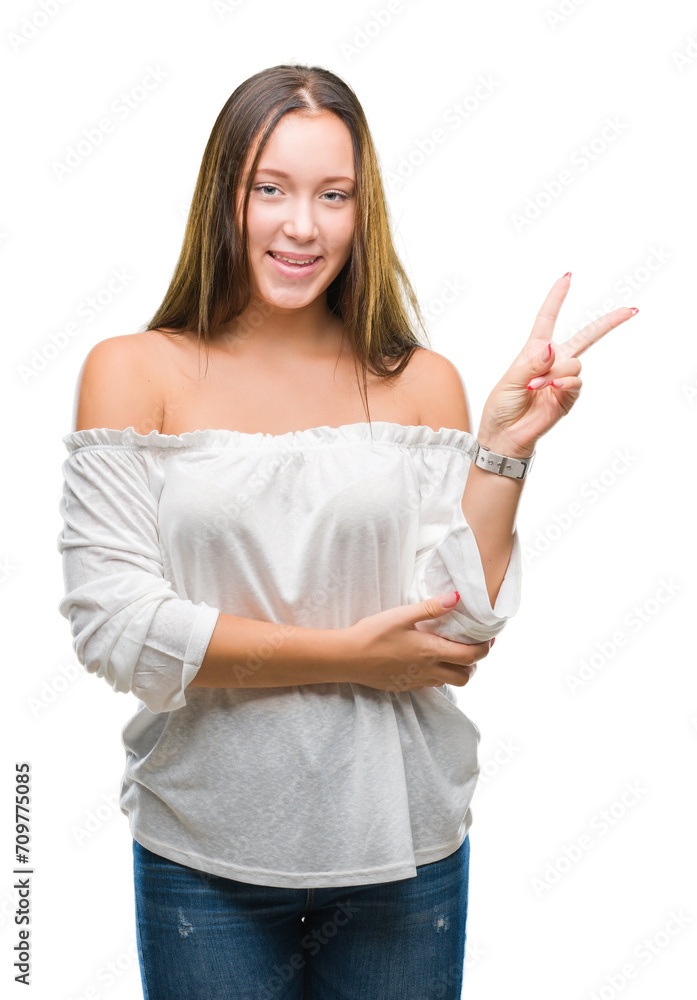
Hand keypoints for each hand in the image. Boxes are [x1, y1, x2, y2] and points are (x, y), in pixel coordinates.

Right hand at [341, 591, 493, 691]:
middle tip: (470, 647)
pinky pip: (430, 685)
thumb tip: (457, 598)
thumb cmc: (373, 633)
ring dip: (456, 670)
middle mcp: (428, 671)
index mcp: (431, 652)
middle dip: (473, 664)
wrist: (347, 658)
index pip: (471, 656)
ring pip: (449, 682)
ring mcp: (416, 681)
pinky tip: (425, 660)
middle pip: (465, 676)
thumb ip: (431, 608)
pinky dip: (437, 674)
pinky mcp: (405, 687)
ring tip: (449, 652)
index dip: (484, 649)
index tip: (487, 639)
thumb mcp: (401, 615)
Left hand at [478, 273, 638, 457]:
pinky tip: (552, 389)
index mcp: (534, 351)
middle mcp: (553, 362)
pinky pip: (576, 382)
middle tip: (630, 310)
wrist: (505, 435)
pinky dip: (564, 383)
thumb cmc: (502, 406)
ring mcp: (563, 379)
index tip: (568, 278)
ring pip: (574, 363)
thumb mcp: (510, 381)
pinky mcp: (568, 396)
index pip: (548, 319)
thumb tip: (551, 349)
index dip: (557, 299)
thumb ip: (531, 363)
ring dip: (554, 373)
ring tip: (535, 386)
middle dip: (608, 323)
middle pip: (586, 336)